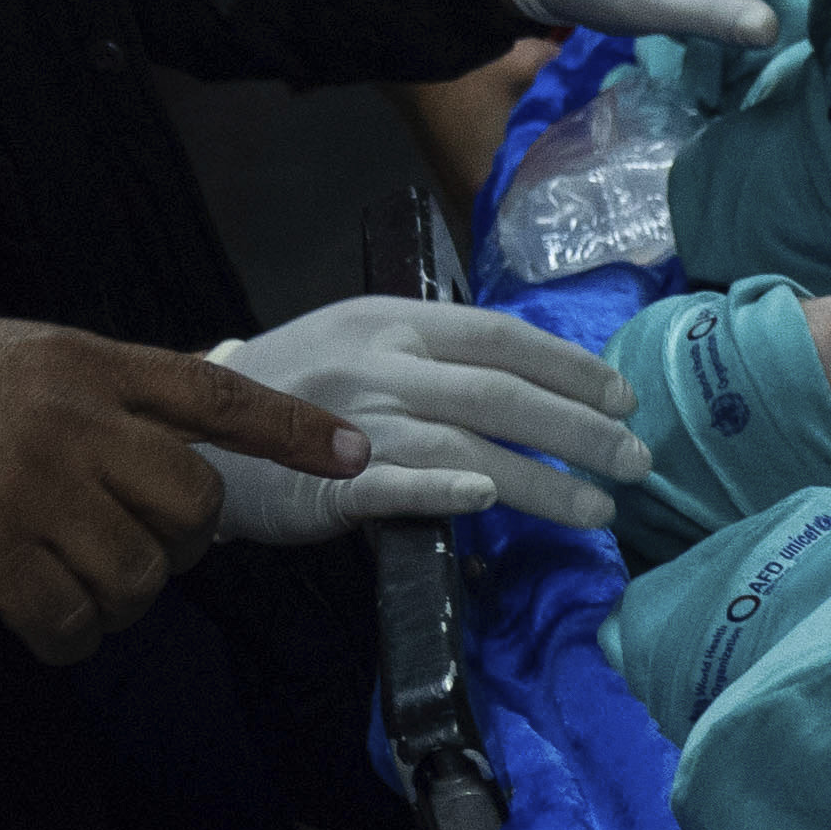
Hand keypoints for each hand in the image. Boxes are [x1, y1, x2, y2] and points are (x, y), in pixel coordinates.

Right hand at [0, 317, 367, 660]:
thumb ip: (74, 394)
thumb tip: (138, 443)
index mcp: (77, 363)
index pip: (215, 394)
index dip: (293, 431)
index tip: (356, 458)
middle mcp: (72, 420)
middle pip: (192, 503)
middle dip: (178, 545)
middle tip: (131, 558)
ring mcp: (32, 488)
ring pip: (138, 574)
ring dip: (116, 602)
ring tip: (65, 597)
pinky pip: (71, 621)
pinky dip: (66, 638)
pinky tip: (36, 629)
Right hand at [208, 292, 644, 528]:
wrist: (194, 430)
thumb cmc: (294, 392)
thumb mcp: (361, 345)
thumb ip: (436, 358)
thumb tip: (537, 384)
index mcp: (392, 321)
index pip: (500, 336)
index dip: (570, 365)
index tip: (625, 398)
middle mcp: (378, 362)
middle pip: (498, 393)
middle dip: (579, 430)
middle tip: (636, 462)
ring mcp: (348, 421)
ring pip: (462, 444)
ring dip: (538, 480)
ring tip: (595, 509)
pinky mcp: (321, 483)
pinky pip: (389, 486)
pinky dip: (441, 489)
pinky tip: (487, 498)